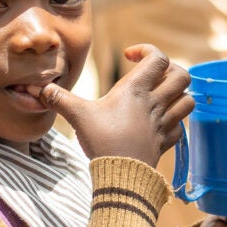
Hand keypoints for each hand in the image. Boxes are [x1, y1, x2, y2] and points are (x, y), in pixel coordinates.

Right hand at [38, 45, 192, 165]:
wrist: (121, 176)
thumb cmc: (102, 141)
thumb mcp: (78, 116)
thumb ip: (59, 99)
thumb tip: (39, 89)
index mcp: (137, 90)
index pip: (158, 58)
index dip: (147, 51)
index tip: (129, 57)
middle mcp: (155, 103)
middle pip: (183, 75)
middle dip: (171, 69)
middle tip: (152, 75)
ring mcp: (164, 122)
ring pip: (188, 99)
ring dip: (178, 95)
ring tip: (160, 96)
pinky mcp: (166, 141)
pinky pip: (181, 126)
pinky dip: (175, 121)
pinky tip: (159, 123)